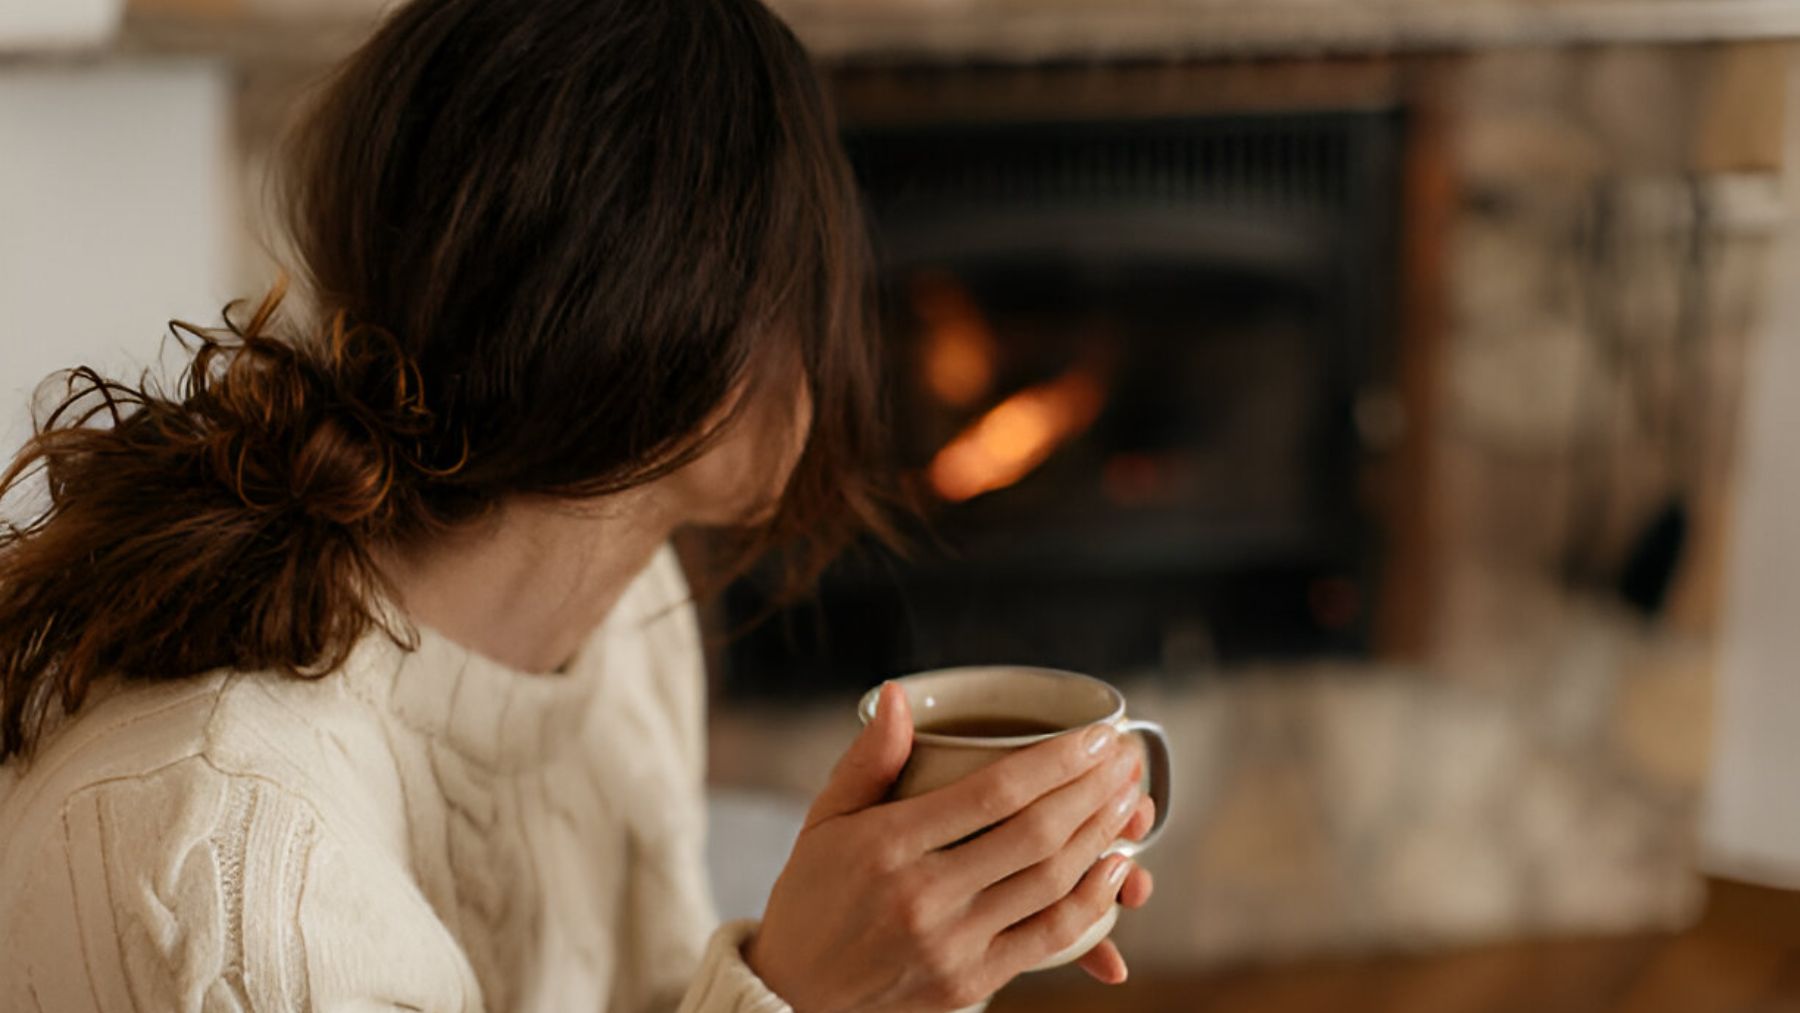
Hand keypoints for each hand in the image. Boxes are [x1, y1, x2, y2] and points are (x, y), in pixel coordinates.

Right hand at [745, 683, 1151, 1011]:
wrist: (794, 996)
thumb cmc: (812, 896)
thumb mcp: (823, 820)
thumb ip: (868, 759)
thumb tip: (898, 695)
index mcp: (887, 846)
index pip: (993, 792)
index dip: (1058, 760)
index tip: (1097, 735)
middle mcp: (922, 897)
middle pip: (1034, 833)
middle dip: (1094, 789)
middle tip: (1126, 758)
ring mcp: (950, 945)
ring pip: (1050, 883)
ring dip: (1102, 836)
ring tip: (1130, 800)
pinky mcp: (970, 982)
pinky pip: (1048, 938)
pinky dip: (1091, 901)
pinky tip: (1114, 867)